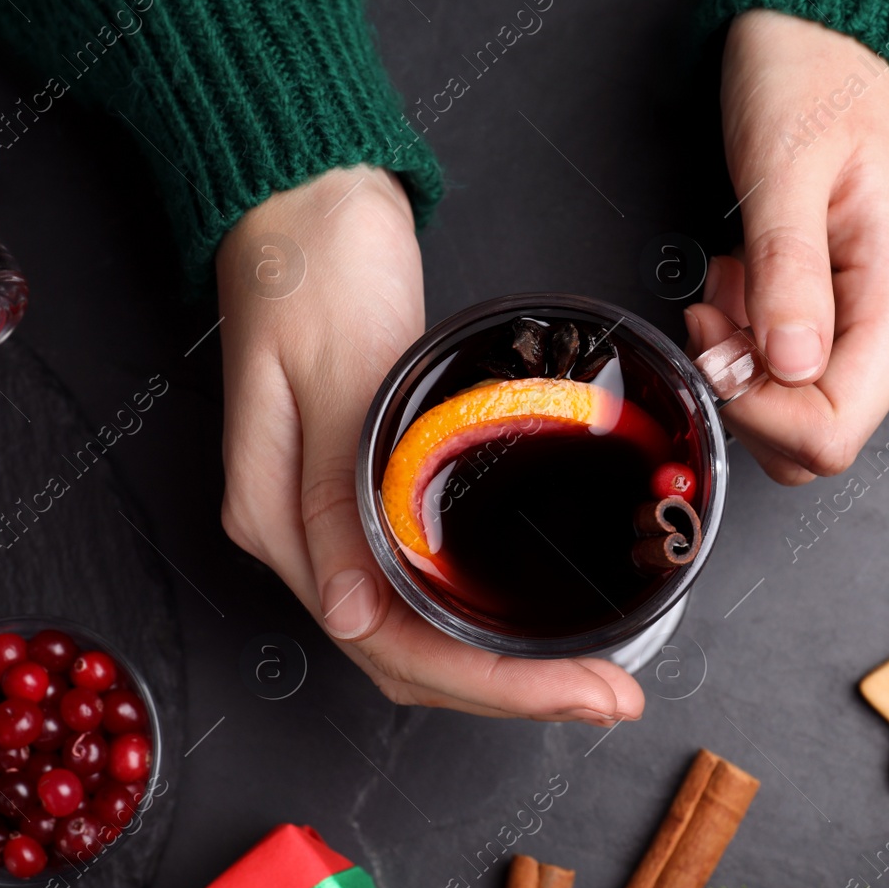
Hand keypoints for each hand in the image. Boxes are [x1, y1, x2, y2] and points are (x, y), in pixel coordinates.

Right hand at [218, 167, 643, 723]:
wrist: (301, 192)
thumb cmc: (315, 263)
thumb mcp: (337, 372)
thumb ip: (339, 495)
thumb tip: (353, 614)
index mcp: (279, 514)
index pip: (387, 643)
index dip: (490, 686)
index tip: (580, 693)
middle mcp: (298, 533)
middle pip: (403, 655)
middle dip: (509, 690)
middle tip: (609, 694)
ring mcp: (325, 516)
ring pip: (410, 632)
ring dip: (496, 667)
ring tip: (587, 676)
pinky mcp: (357, 486)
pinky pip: (415, 582)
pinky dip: (473, 616)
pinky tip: (526, 622)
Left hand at [685, 10, 888, 484]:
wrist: (832, 38)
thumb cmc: (814, 82)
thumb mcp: (785, 171)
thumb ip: (788, 275)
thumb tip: (787, 368)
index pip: (837, 431)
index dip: (760, 417)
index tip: (714, 354)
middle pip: (814, 433)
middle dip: (744, 388)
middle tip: (711, 308)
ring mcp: (875, 318)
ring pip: (793, 402)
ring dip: (740, 359)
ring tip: (728, 276)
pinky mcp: (844, 309)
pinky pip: (785, 361)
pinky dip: (745, 335)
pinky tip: (738, 277)